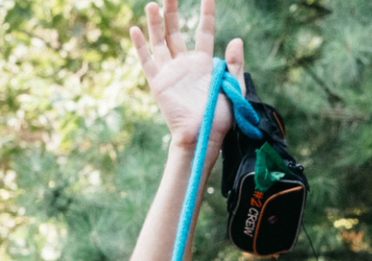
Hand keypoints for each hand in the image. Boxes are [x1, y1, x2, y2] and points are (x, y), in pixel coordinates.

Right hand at [130, 0, 243, 150]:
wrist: (203, 136)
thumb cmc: (220, 117)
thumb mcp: (234, 87)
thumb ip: (236, 63)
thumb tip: (236, 39)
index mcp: (204, 63)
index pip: (204, 30)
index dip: (207, 12)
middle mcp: (185, 64)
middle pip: (176, 31)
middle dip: (173, 11)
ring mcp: (170, 72)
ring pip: (160, 41)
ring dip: (155, 23)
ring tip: (153, 4)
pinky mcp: (158, 83)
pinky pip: (147, 61)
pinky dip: (140, 46)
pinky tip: (135, 29)